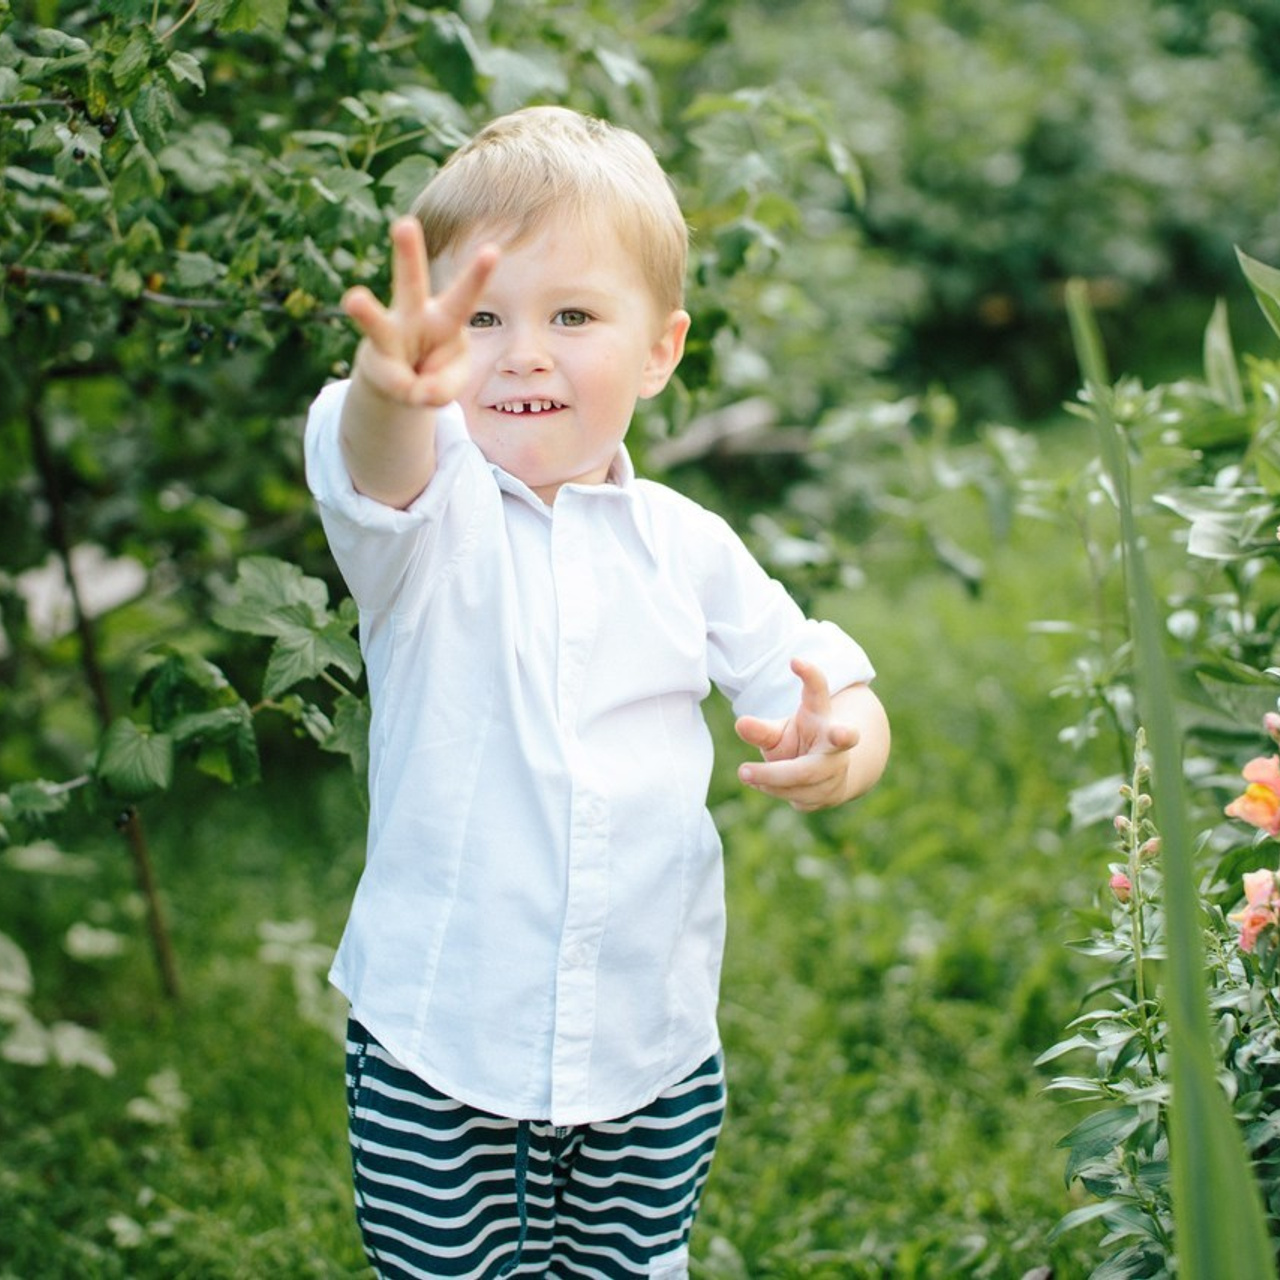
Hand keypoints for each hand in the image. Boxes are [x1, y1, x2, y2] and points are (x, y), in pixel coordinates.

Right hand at [342, 216, 498, 407]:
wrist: (400, 383)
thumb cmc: (434, 371)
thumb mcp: (451, 382)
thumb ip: (444, 387)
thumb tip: (419, 392)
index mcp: (447, 317)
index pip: (465, 294)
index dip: (478, 275)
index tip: (492, 250)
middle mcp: (414, 316)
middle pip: (411, 282)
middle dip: (408, 253)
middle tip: (404, 223)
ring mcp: (389, 335)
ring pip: (377, 322)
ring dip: (365, 311)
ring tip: (354, 299)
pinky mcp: (373, 358)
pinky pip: (395, 381)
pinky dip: (409, 394)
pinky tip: (414, 394)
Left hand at [735, 659, 887, 812]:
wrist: (824, 779)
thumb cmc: (797, 746)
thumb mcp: (778, 733)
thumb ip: (761, 730)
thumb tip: (740, 724)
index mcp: (822, 718)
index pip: (818, 691)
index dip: (811, 676)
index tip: (796, 661)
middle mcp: (835, 743)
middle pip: (839, 739)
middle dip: (838, 737)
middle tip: (840, 731)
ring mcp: (837, 769)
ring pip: (802, 776)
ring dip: (770, 776)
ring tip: (745, 772)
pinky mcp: (831, 794)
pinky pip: (796, 796)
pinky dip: (773, 790)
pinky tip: (763, 783)